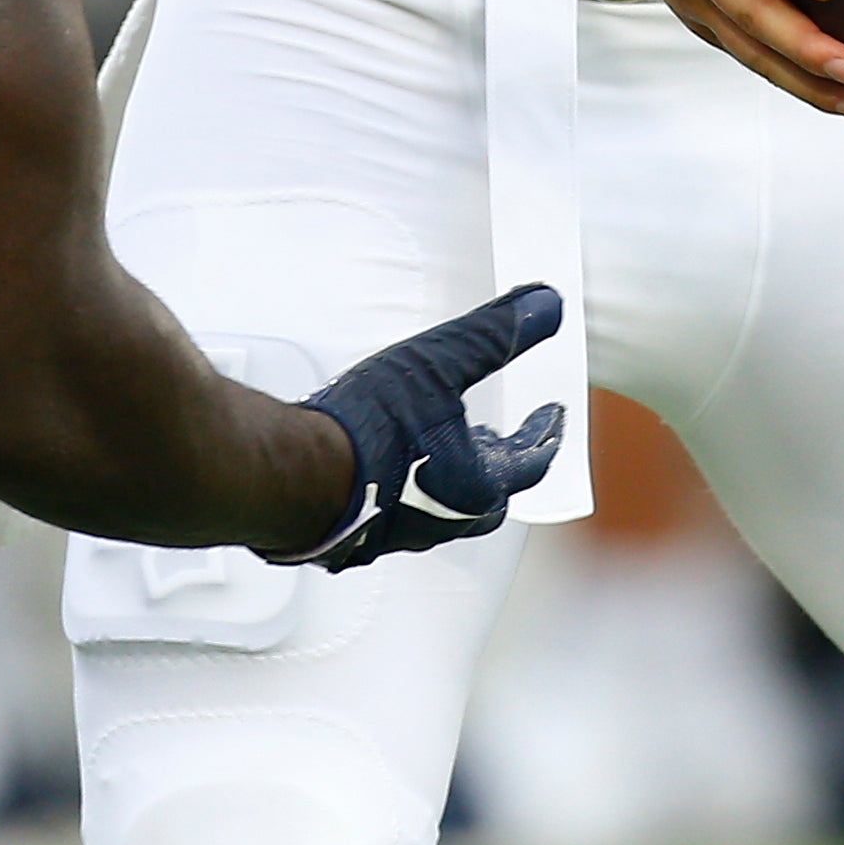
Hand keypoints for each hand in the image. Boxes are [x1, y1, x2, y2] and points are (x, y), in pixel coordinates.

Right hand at [280, 284, 566, 570]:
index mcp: (476, 484)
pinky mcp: (358, 539)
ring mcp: (400, 534)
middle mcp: (445, 519)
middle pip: (492, 495)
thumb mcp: (439, 364)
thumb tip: (547, 305)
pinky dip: (406, 492)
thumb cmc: (367, 431)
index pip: (531, 461)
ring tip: (441, 451)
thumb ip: (493, 336)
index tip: (551, 417)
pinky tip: (386, 475)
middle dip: (500, 463)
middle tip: (499, 440)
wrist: (292, 478)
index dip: (545, 432)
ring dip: (452, 478)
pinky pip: (398, 517)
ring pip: (444, 510)